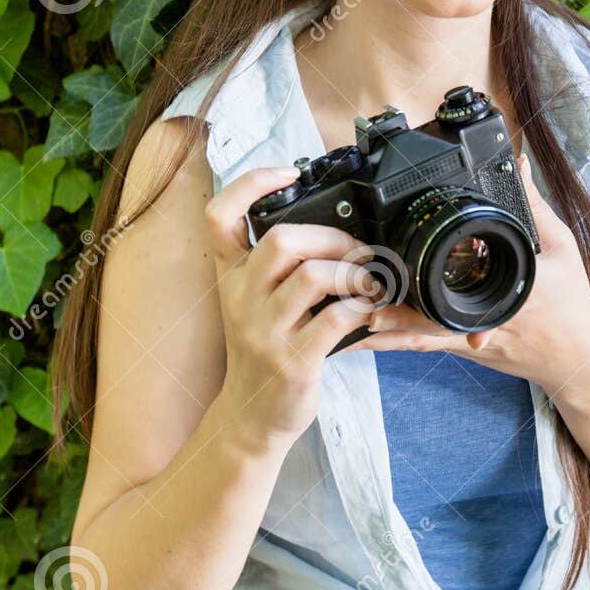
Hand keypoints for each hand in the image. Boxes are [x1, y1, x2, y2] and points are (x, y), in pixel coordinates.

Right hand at [204, 165, 384, 444]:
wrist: (251, 416)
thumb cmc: (264, 351)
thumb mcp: (254, 302)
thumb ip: (277, 266)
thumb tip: (333, 223)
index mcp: (230, 277)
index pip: (220, 214)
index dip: (251, 182)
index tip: (289, 173)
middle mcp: (242, 299)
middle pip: (282, 240)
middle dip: (331, 236)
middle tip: (355, 251)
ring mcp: (265, 332)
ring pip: (313, 276)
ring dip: (354, 272)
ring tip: (369, 281)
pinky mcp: (293, 360)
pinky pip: (336, 318)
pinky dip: (362, 306)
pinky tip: (369, 308)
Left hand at [340, 153, 589, 386]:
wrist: (578, 359)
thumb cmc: (572, 305)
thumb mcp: (562, 247)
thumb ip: (535, 206)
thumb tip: (518, 165)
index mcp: (506, 294)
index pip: (461, 290)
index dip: (423, 288)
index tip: (392, 276)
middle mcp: (482, 322)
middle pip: (427, 322)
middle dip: (389, 313)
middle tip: (352, 301)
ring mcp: (471, 341)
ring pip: (419, 339)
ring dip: (383, 331)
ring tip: (346, 321)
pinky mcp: (465, 349)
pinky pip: (425, 346)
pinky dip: (394, 342)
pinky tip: (365, 337)